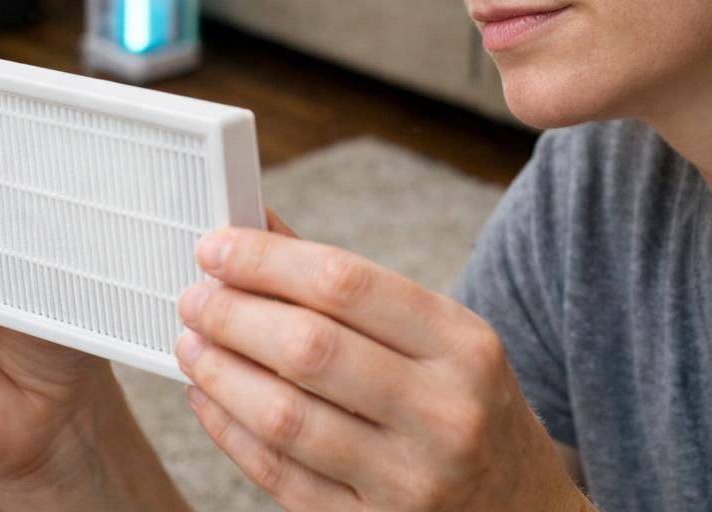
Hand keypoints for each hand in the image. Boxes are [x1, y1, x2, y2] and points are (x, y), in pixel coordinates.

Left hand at [173, 224, 583, 509]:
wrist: (519, 510)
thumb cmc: (465, 404)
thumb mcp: (439, 336)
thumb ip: (348, 284)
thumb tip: (257, 227)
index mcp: (462, 345)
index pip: (346, 283)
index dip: (267, 261)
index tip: (215, 247)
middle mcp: (443, 413)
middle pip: (309, 349)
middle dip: (233, 315)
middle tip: (194, 297)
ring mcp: (408, 480)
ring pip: (286, 417)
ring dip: (221, 373)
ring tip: (192, 343)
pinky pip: (280, 475)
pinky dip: (230, 431)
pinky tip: (208, 400)